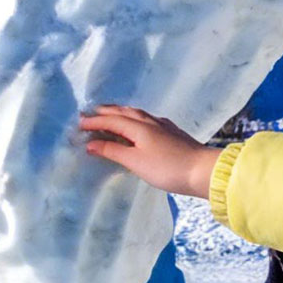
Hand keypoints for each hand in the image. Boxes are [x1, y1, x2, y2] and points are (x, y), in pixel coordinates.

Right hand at [80, 105, 221, 197]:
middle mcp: (151, 122)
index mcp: (139, 127)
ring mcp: (164, 126)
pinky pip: (148, 119)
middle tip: (91, 112)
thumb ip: (113, 151)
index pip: (112, 120)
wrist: (203, 170)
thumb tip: (90, 143)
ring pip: (138, 114)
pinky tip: (140, 123)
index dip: (95, 121)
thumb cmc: (167, 168)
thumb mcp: (135, 161)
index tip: (79, 123)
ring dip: (121, 112)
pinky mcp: (173, 133)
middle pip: (125, 112)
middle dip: (107, 111)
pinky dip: (136, 118)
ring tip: (111, 114)